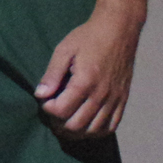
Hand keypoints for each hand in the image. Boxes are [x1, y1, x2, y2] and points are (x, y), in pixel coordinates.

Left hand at [35, 7, 142, 137]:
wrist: (118, 30)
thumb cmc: (88, 37)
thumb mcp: (64, 50)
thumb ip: (52, 74)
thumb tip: (40, 95)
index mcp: (85, 81)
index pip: (61, 111)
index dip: (47, 110)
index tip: (44, 100)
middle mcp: (101, 95)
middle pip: (76, 125)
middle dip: (58, 123)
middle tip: (51, 114)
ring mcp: (114, 99)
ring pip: (93, 130)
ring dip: (76, 131)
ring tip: (64, 122)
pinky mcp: (123, 100)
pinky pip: (111, 126)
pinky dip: (96, 131)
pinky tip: (85, 125)